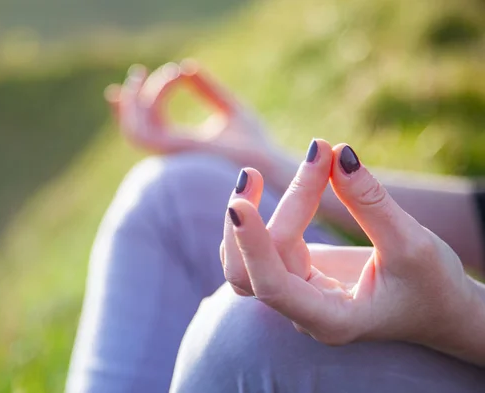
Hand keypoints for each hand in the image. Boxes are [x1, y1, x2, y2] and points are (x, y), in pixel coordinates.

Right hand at [105, 60, 294, 178]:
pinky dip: (157, 97)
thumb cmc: (254, 143)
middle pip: (134, 128)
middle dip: (129, 100)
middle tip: (138, 71)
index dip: (134, 105)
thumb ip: (207, 89)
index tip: (143, 75)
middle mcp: (172, 153)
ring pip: (136, 127)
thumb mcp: (228, 107)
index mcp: (181, 146)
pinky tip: (174, 78)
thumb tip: (187, 66)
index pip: (146, 127)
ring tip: (167, 72)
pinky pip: (150, 125)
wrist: (267, 162)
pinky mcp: (177, 151)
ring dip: (141, 97)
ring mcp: (172, 155)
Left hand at [221, 139, 484, 365]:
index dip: (253, 245)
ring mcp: (295, 293)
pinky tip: (268, 189)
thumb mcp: (412, 244)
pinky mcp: (294, 273)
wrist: (436, 307)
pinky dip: (264, 216)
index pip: (273, 288)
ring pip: (246, 260)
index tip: (238, 203)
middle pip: (250, 272)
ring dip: (248, 217)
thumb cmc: (431, 286)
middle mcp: (302, 311)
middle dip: (250, 222)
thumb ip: (371, 203)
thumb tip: (338, 153)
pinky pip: (264, 246)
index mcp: (330, 320)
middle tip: (252, 172)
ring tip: (252, 173)